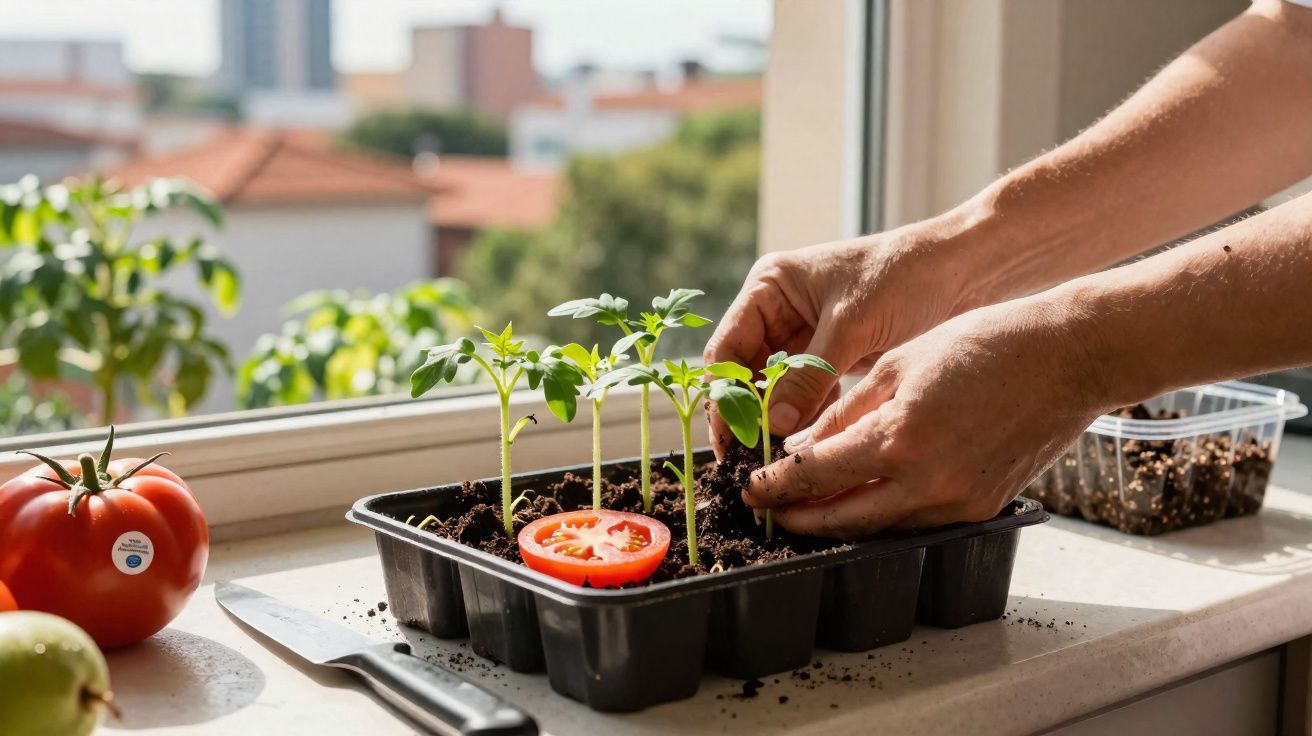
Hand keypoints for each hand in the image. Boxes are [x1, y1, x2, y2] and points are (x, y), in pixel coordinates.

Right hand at [703, 220, 980, 453]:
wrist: (963, 270)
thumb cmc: (904, 277)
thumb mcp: (851, 327)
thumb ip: (808, 376)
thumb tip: (773, 426)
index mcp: (770, 287)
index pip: (728, 348)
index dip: (723, 396)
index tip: (728, 439)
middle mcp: (778, 309)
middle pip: (745, 372)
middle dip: (745, 414)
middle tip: (746, 459)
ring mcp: (803, 334)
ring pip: (772, 388)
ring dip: (772, 420)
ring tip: (769, 460)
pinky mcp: (829, 356)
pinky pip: (802, 394)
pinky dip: (801, 417)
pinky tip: (802, 445)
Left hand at [742, 296, 1109, 537]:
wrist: (1067, 359)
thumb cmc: (984, 345)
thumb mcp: (899, 364)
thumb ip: (847, 411)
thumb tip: (805, 444)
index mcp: (898, 439)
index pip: (815, 476)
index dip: (776, 486)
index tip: (752, 489)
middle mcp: (926, 482)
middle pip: (842, 519)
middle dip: (798, 518)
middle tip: (770, 511)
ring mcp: (957, 502)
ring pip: (880, 527)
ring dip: (840, 522)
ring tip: (808, 509)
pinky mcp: (981, 508)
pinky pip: (916, 522)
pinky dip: (884, 514)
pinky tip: (864, 499)